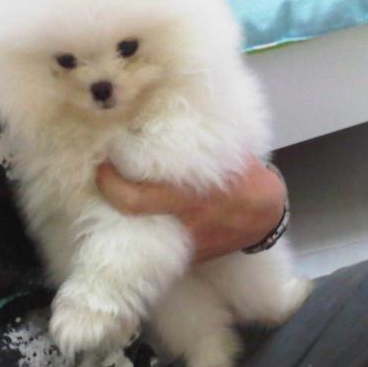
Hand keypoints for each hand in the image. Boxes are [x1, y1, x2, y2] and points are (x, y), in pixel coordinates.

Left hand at [95, 155, 286, 261]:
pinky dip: (147, 229)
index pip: (135, 198)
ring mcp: (183, 243)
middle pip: (130, 215)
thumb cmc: (246, 179)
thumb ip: (201, 140)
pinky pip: (159, 243)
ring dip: (123, 213)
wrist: (266, 216)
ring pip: (140, 233)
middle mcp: (181, 223)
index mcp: (189, 197)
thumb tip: (173, 112)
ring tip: (116, 192)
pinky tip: (144, 213)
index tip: (102, 164)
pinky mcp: (188, 254)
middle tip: (102, 176)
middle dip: (108, 194)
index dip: (111, 183)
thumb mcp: (228, 154)